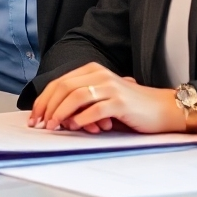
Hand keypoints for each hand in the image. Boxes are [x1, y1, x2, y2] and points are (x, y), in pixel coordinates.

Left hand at [28, 62, 184, 134]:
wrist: (162, 108)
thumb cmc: (130, 106)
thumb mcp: (102, 99)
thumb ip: (81, 103)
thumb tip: (57, 117)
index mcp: (91, 70)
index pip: (59, 82)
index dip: (43, 99)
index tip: (34, 116)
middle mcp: (99, 74)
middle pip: (63, 87)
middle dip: (47, 106)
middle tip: (38, 124)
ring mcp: (110, 87)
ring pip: (76, 96)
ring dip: (60, 112)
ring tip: (53, 126)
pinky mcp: (121, 102)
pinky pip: (95, 109)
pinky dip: (82, 119)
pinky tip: (75, 127)